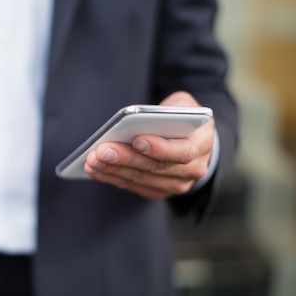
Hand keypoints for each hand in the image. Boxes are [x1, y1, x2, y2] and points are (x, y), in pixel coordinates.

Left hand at [84, 91, 214, 198]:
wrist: (192, 138)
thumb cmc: (183, 116)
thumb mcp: (183, 104)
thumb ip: (170, 108)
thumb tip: (141, 118)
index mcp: (203, 143)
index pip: (183, 151)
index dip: (160, 148)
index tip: (137, 140)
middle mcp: (194, 169)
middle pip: (156, 168)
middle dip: (126, 158)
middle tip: (102, 150)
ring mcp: (177, 184)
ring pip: (142, 179)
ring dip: (114, 170)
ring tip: (92, 160)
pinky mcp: (160, 191)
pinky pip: (134, 186)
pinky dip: (113, 177)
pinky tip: (96, 169)